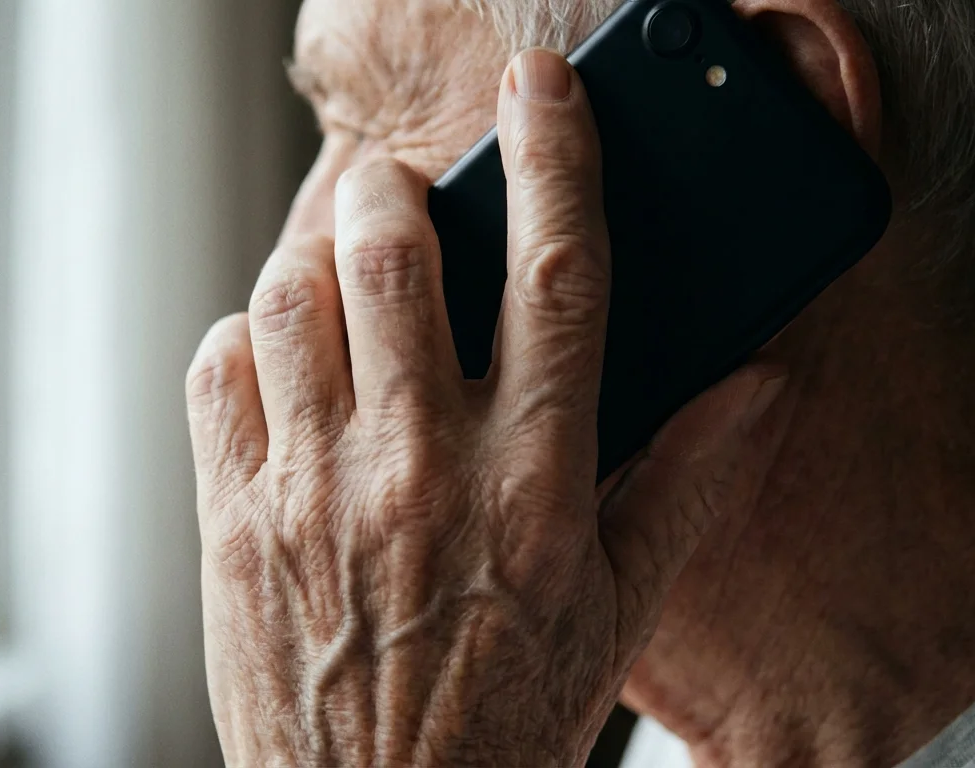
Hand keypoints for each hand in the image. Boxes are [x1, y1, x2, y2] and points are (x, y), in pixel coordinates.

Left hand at [187, 48, 785, 766]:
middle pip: (398, 258)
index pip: (559, 277)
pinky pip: (217, 371)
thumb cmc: (506, 716)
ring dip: (320, 256)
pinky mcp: (234, 520)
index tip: (542, 90)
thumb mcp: (618, 610)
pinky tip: (282, 366)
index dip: (558, 158)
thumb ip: (690, 486)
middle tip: (408, 198)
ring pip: (293, 297)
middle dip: (399, 189)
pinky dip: (245, 339)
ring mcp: (314, 493)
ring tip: (344, 281)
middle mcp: (420, 472)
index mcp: (533, 485)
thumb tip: (758, 388)